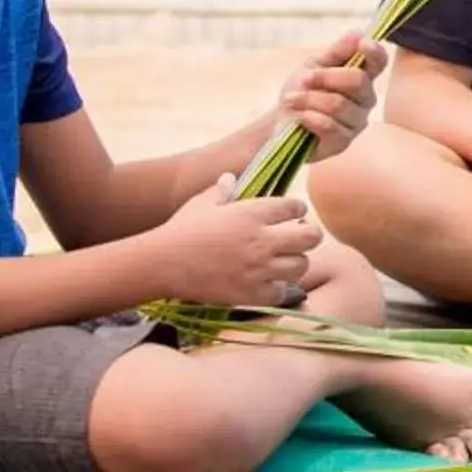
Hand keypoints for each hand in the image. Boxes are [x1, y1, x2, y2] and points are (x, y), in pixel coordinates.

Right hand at [158, 175, 323, 304]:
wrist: (161, 263)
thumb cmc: (181, 229)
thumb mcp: (202, 202)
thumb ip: (222, 190)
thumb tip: (231, 178)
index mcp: (254, 212)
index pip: (295, 207)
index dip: (297, 210)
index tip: (293, 214)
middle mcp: (262, 239)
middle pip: (310, 237)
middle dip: (310, 236)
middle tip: (302, 238)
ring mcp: (258, 268)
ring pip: (301, 266)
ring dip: (296, 263)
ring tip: (286, 262)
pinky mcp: (249, 293)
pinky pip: (281, 293)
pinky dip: (278, 289)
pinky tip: (269, 284)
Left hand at [281, 30, 388, 160]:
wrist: (280, 122)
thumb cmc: (301, 90)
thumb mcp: (313, 65)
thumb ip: (336, 52)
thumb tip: (358, 34)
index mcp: (362, 76)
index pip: (380, 62)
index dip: (375, 52)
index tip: (362, 45)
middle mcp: (365, 99)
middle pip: (358, 80)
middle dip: (326, 77)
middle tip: (304, 78)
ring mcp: (356, 121)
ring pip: (339, 104)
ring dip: (309, 99)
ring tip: (290, 99)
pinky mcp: (343, 141)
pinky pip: (329, 125)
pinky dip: (308, 117)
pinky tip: (299, 117)